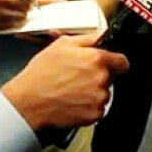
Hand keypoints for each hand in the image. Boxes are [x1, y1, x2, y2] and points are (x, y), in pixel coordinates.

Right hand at [0, 32, 128, 129]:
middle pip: (110, 77)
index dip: (114, 62)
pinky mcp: (94, 115)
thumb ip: (87, 39)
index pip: (122, 61)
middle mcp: (102, 79)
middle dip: (97, 76)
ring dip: (92, 92)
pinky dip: (87, 107)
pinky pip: (97, 109)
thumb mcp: (61, 44)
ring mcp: (99, 99)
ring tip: (71, 90)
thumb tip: (102, 36)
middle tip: (77, 76)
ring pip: (103, 94)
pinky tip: (72, 102)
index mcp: (97, 59)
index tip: (107, 64)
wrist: (29, 101)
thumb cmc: (42, 72)